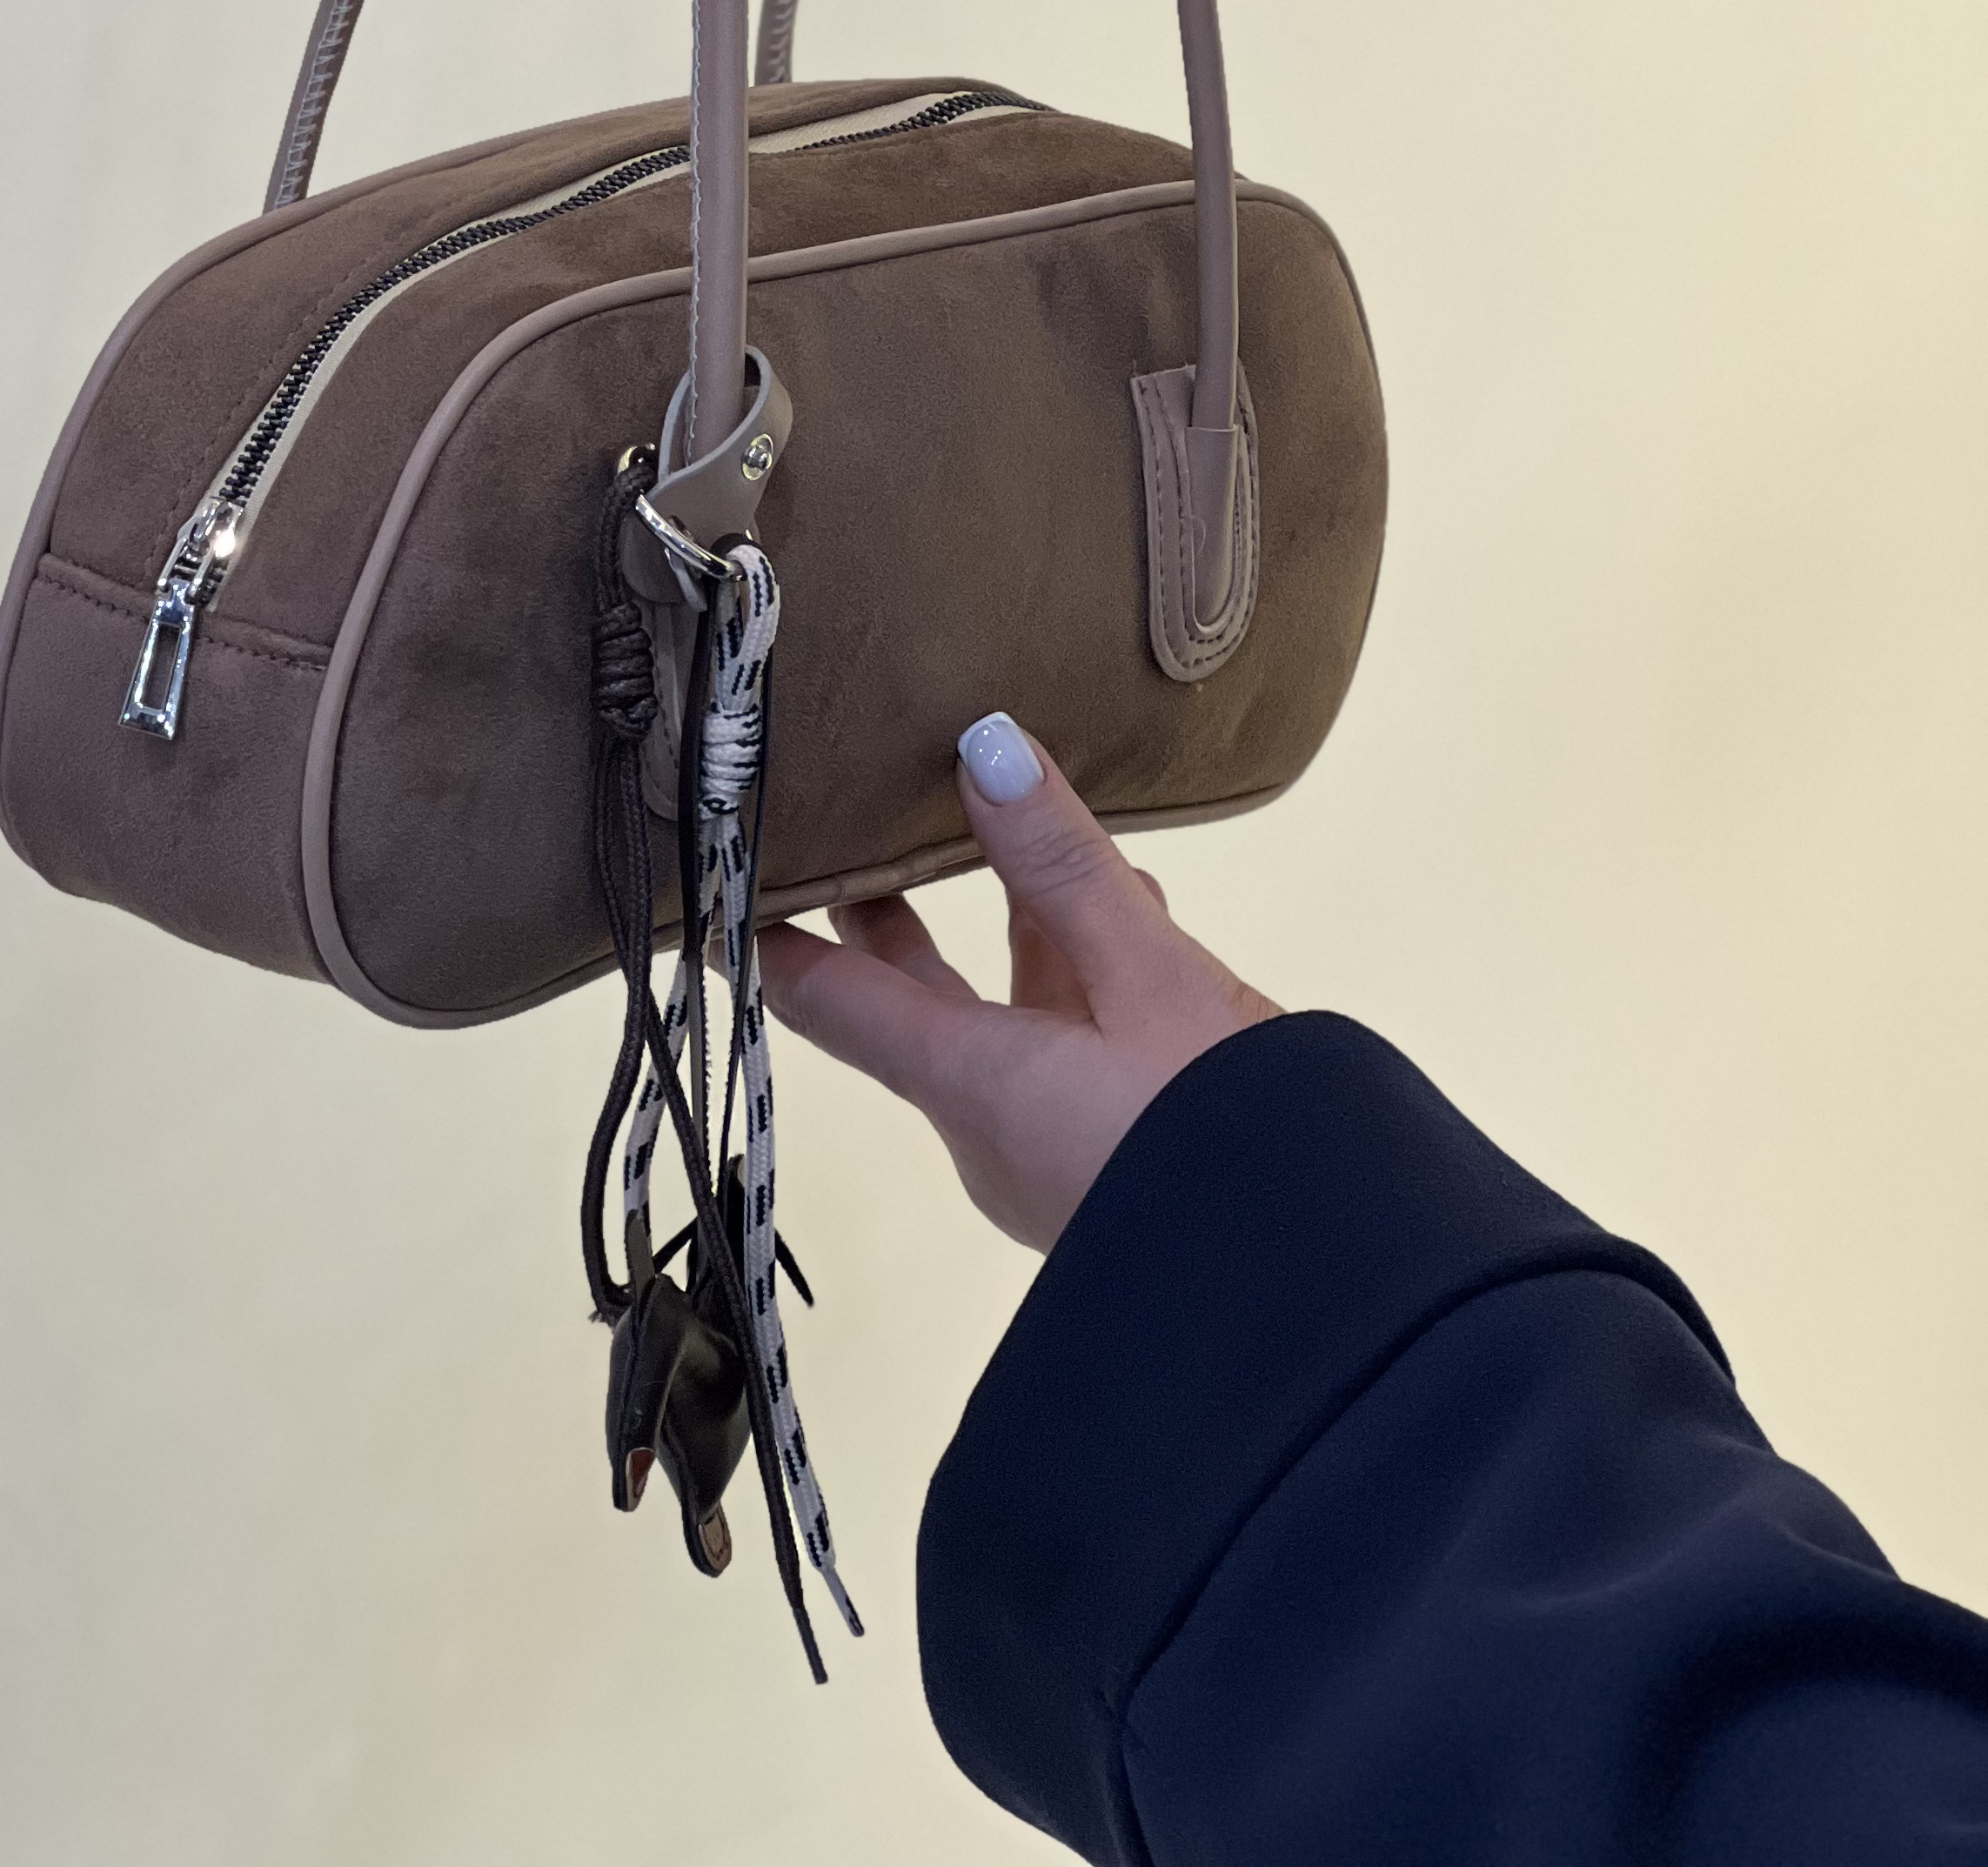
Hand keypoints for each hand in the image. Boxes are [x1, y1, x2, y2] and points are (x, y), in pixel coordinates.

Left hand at [759, 713, 1277, 1250]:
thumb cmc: (1228, 1142)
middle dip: (881, 909)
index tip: (713, 882)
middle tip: (849, 819)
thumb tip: (984, 747)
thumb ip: (1065, 865)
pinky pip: (1069, 1047)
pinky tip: (1126, 910)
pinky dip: (1079, 972)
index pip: (829, 1001)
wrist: (1332, 1298)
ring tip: (997, 828)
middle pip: (910, 1002)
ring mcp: (1052, 1153)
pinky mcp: (1115, 1160)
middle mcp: (989, 1127)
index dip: (765, 939)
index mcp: (970, 1086)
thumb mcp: (1152, 980)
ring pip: (1002, 1017)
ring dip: (1000, 929)